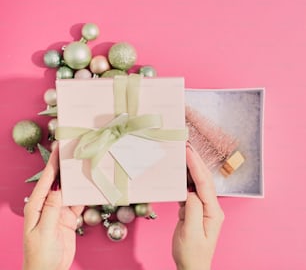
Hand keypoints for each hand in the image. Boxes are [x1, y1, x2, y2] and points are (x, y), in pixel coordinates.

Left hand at [23, 146, 83, 269]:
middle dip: (65, 167)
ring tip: (85, 166)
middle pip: (58, 182)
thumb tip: (58, 189)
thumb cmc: (40, 255)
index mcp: (36, 206)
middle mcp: (47, 205)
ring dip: (77, 180)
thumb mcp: (43, 232)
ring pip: (70, 191)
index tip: (58, 148)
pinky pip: (78, 203)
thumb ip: (51, 209)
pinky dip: (84, 195)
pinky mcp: (69, 217)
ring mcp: (59, 211)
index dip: (52, 164)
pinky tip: (91, 188)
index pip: (45, 180)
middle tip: (74, 151)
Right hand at [172, 143, 224, 269]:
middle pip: (204, 179)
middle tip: (187, 146)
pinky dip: (185, 179)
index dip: (196, 166)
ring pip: (198, 183)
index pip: (204, 184)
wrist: (192, 267)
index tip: (188, 152)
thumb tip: (190, 191)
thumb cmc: (192, 254)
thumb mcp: (191, 233)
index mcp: (213, 212)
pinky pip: (190, 190)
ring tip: (183, 154)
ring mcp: (203, 207)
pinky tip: (180, 173)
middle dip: (196, 161)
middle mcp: (211, 207)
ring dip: (191, 168)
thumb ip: (192, 209)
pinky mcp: (195, 209)